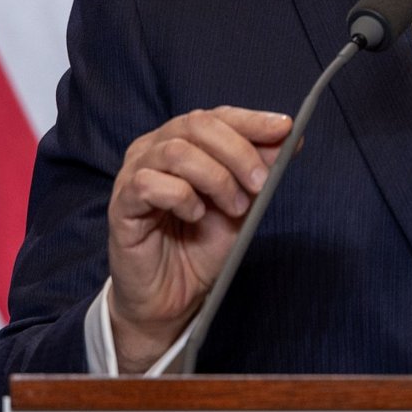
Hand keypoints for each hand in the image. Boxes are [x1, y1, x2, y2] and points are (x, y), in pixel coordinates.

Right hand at [106, 106, 292, 371]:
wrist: (173, 295)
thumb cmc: (202, 245)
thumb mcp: (242, 203)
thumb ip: (259, 169)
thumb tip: (289, 137)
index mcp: (182, 141)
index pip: (217, 116)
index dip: (251, 120)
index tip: (285, 127)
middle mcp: (154, 148)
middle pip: (196, 126)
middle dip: (237, 151)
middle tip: (260, 182)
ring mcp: (134, 173)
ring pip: (176, 152)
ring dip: (215, 177)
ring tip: (234, 208)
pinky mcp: (122, 203)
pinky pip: (149, 184)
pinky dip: (182, 197)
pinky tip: (195, 216)